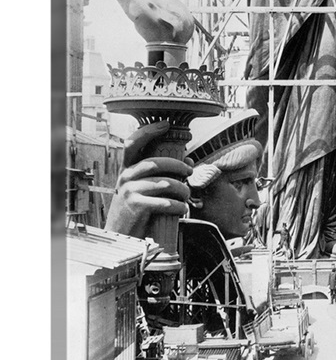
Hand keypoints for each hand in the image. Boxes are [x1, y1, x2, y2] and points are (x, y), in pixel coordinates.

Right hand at [105, 121, 192, 238]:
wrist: (121, 235)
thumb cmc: (137, 208)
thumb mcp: (145, 188)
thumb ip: (163, 174)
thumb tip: (189, 162)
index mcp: (127, 169)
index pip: (132, 143)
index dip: (147, 131)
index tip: (165, 125)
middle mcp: (125, 177)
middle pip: (155, 162)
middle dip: (177, 165)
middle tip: (189, 171)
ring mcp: (129, 191)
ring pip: (164, 183)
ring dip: (181, 189)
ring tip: (187, 195)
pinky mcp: (136, 206)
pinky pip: (163, 202)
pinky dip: (177, 205)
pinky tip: (182, 208)